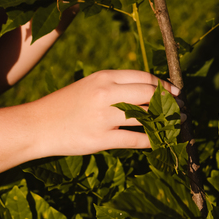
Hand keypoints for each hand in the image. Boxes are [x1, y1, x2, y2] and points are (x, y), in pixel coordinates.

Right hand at [28, 69, 176, 154]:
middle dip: (169, 101)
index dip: (163, 85)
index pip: (144, 77)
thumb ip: (114, 86)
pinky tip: (160, 141)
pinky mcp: (101, 139)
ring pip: (146, 116)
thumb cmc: (64, 105)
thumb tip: (146, 91)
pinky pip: (135, 140)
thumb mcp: (89, 86)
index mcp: (103, 77)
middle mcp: (106, 94)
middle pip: (149, 94)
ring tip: (177, 123)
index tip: (175, 91)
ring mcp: (104, 117)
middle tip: (180, 107)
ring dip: (166, 120)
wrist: (37, 125)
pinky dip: (151, 140)